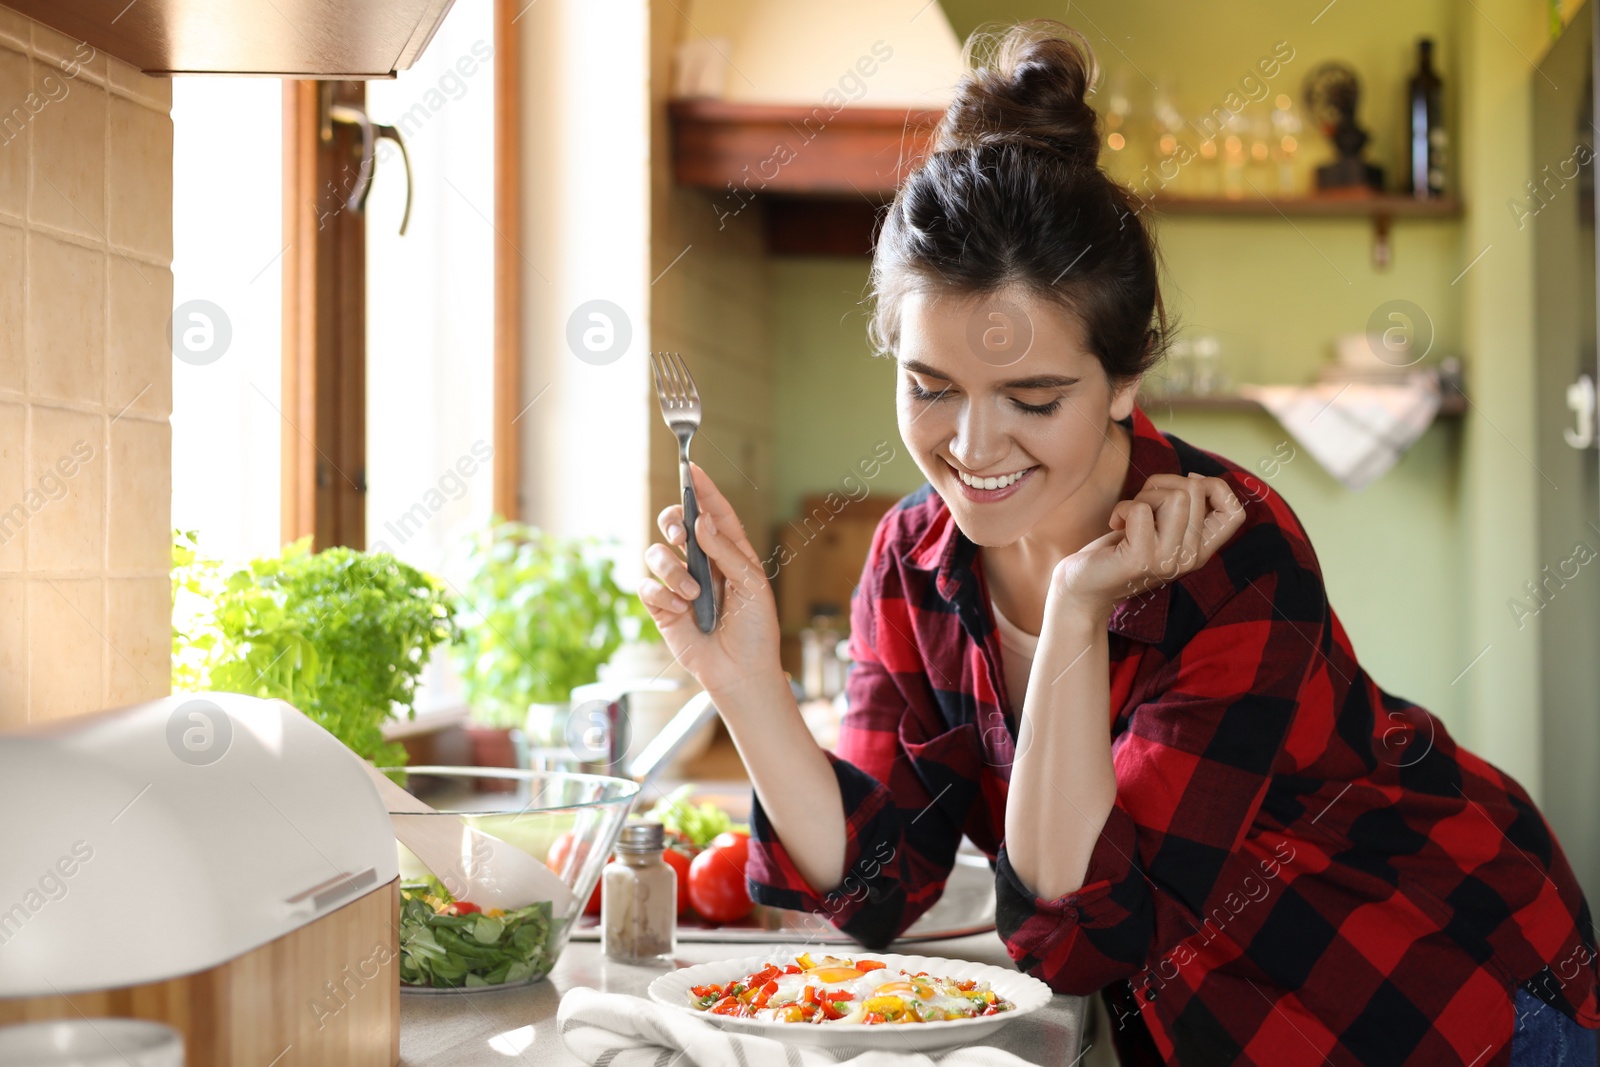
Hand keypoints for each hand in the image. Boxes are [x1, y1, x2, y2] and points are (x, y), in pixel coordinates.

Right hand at [641, 462, 783, 701]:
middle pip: (675, 524)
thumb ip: (726, 551)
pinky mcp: (662, 607)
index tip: (692, 468)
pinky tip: (681, 610)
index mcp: (729, 552)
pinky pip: (646, 586)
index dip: (703, 490)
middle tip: (680, 534)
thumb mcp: (751, 585)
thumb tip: (701, 522)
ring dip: (672, 571)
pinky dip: (662, 595)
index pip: (714, 513)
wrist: (741, 672)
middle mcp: (702, 563)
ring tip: (693, 595)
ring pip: (657, 554)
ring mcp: (680, 584)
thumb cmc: (755, 630)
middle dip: (672, 521)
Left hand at [1050, 472, 1245, 621]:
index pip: (1235, 514)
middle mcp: (1191, 559)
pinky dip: (1122, 508)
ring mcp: (1168, 560)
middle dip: (1161, 484)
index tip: (1181, 490)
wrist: (1083, 590)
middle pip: (1195, 490)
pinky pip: (1140, 509)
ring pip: (1175, 496)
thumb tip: (1196, 477)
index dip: (1215, 488)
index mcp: (1200, 551)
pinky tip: (1115, 526)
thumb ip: (1181, 509)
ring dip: (1144, 495)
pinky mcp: (1141, 559)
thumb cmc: (1118, 551)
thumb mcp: (1159, 529)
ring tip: (1128, 516)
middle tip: (1139, 506)